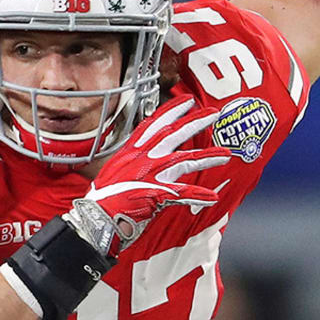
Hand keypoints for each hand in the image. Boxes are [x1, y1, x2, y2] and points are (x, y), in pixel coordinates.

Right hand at [64, 97, 230, 255]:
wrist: (95, 218)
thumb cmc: (101, 199)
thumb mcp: (112, 172)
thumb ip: (128, 164)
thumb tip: (136, 163)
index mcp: (130, 153)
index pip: (152, 125)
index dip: (170, 112)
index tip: (186, 102)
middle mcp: (141, 159)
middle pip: (172, 135)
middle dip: (194, 123)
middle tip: (212, 113)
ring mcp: (149, 175)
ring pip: (184, 160)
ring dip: (207, 157)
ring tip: (225, 154)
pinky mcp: (156, 194)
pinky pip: (182, 193)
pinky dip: (197, 195)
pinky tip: (211, 196)